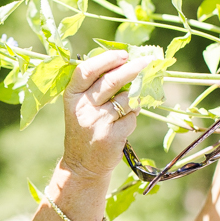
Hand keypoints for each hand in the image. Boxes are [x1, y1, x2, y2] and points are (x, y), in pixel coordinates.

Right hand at [62, 50, 147, 180]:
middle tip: (147, 62)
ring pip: (127, 99)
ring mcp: (97, 122)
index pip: (86, 70)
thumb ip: (96, 87)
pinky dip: (133, 117)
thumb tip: (127, 64)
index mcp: (72, 96)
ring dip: (135, 97)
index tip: (123, 54)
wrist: (82, 166)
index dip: (107, 59)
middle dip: (132, 69)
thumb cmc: (86, 130)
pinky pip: (132, 118)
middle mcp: (82, 108)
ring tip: (131, 103)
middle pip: (111, 81)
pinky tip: (124, 124)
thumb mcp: (82, 107)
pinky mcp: (111, 136)